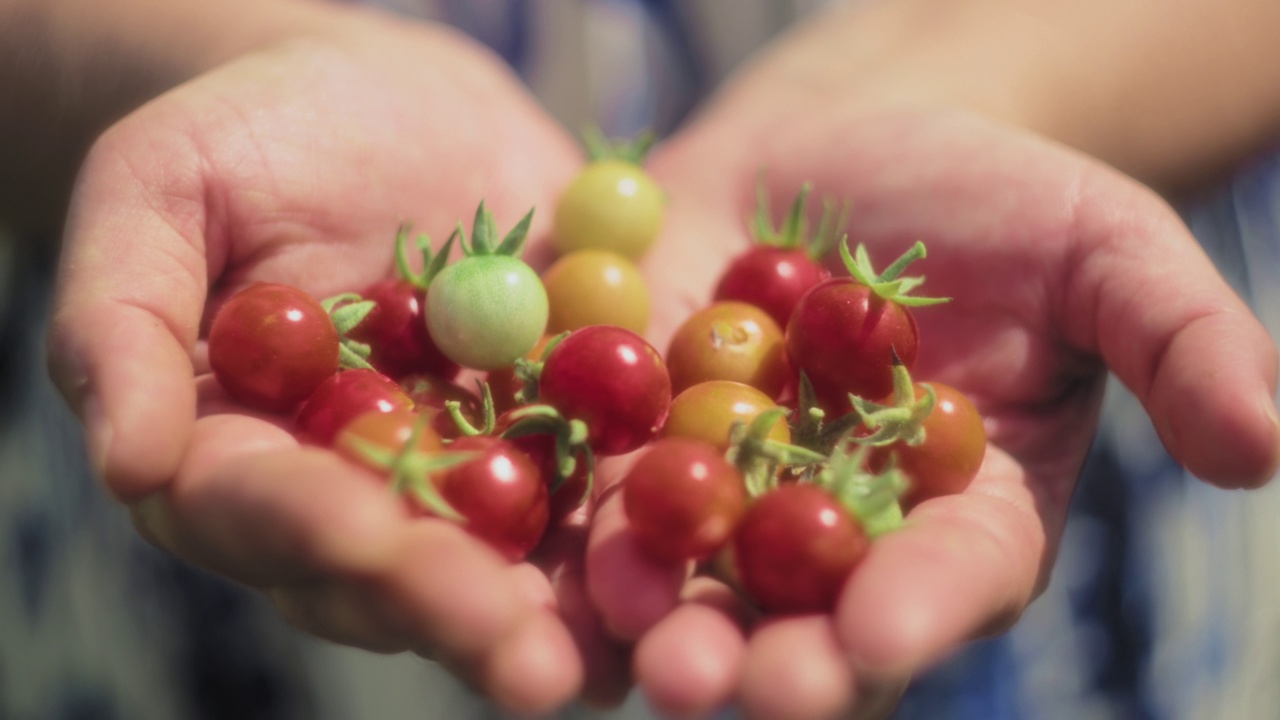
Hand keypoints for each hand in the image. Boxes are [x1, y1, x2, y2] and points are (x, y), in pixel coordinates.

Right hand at [46, 16, 629, 712]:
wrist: (388, 98)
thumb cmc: (250, 131)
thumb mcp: (161, 185)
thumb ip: (125, 316)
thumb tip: (128, 464)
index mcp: (242, 451)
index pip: (262, 507)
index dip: (309, 526)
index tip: (362, 534)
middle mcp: (354, 488)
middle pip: (393, 570)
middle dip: (455, 609)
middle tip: (520, 657)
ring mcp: (464, 470)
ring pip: (503, 562)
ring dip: (561, 617)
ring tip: (617, 662)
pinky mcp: (559, 433)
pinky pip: (597, 496)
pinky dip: (639, 541)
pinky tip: (689, 581)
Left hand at [586, 28, 1279, 719]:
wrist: (834, 145)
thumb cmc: (983, 196)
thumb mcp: (1097, 246)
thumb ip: (1177, 339)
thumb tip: (1265, 445)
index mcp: (954, 515)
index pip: (945, 581)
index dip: (917, 613)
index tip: (881, 639)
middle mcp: (832, 531)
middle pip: (802, 613)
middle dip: (767, 654)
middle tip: (731, 689)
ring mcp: (722, 493)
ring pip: (687, 575)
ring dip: (655, 617)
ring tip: (632, 642)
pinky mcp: (628, 440)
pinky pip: (592, 494)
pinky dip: (564, 524)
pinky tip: (531, 556)